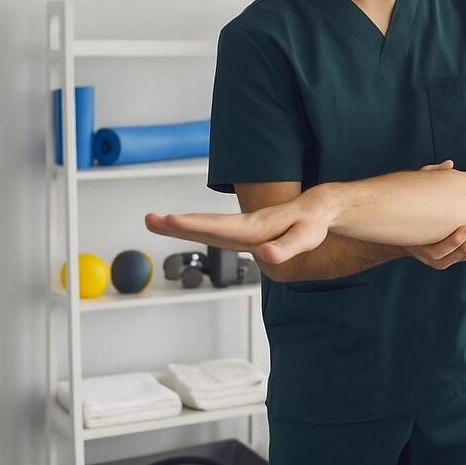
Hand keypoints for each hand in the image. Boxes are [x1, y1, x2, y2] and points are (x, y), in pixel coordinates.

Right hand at [145, 186, 332, 264]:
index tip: (171, 220)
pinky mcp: (241, 231)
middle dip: (177, 224)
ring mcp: (240, 228)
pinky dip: (191, 227)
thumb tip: (264, 256)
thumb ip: (286, 248)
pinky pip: (212, 228)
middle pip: (206, 224)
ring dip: (179, 224)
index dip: (196, 225)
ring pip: (205, 224)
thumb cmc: (311, 224)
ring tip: (151, 221)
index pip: (221, 227)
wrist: (316, 208)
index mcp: (256, 227)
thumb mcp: (306, 238)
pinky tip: (174, 227)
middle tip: (148, 219)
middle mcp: (243, 225)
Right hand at [403, 160, 465, 268]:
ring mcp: (447, 259)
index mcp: (420, 246)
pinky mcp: (457, 258)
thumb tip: (449, 164)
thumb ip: (429, 177)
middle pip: (463, 251)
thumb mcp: (413, 193)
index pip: (439, 249)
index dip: (453, 240)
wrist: (406, 234)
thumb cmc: (410, 210)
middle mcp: (434, 257)